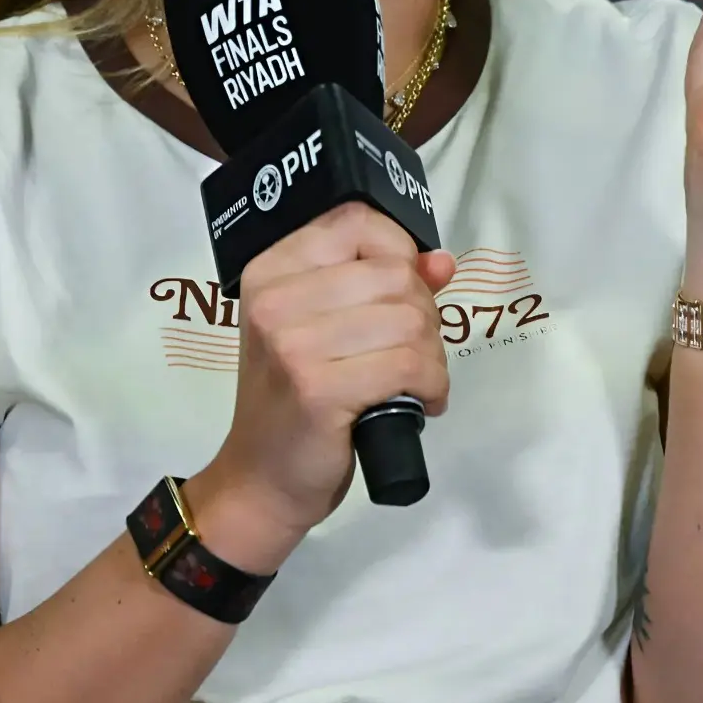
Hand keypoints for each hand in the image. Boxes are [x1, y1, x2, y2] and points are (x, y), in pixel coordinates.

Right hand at [209, 202, 457, 541]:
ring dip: (431, 355)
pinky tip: (420, 401)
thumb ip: (384, 285)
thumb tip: (441, 261)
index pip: (357, 221)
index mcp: (272, 270)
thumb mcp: (328, 328)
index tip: (404, 291)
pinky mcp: (318, 388)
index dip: (399, 251)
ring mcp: (293, 344)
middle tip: (413, 352)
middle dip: (425, 314)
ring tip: (414, 379)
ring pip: (410, 320)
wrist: (261, 480)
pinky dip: (431, 385)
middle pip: (395, 274)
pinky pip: (409, 364)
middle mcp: (275, 299)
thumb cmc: (297, 401)